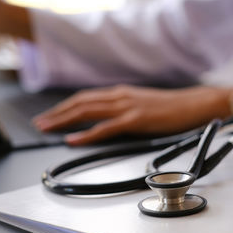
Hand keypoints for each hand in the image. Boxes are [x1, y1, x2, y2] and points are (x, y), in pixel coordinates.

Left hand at [33, 85, 232, 145]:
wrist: (193, 104)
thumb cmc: (169, 106)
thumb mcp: (139, 103)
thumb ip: (121, 108)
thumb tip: (103, 117)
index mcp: (119, 93)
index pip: (84, 98)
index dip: (64, 106)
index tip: (50, 115)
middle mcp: (119, 96)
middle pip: (79, 103)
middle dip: (57, 113)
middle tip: (39, 123)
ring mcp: (126, 106)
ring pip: (87, 112)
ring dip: (64, 120)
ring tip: (47, 128)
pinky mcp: (135, 119)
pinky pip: (105, 127)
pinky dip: (86, 134)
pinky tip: (73, 139)